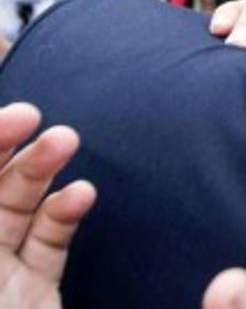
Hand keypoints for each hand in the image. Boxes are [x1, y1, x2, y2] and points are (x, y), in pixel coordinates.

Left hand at [0, 103, 96, 308]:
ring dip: (41, 168)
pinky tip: (81, 193)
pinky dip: (65, 212)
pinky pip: (48, 240)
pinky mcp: (33, 287)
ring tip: (66, 139)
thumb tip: (20, 170)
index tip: (13, 116)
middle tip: (31, 114)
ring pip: (18, 204)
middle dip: (5, 144)